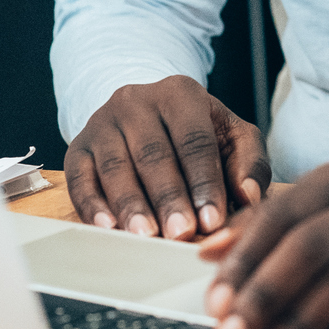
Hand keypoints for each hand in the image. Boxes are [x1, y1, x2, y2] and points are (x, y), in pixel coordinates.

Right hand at [64, 75, 269, 240]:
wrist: (146, 114)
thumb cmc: (197, 134)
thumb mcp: (232, 137)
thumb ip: (249, 163)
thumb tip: (250, 196)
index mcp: (180, 93)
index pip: (194, 140)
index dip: (204, 182)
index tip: (212, 220)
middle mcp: (136, 101)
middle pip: (153, 154)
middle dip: (168, 198)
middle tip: (180, 233)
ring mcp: (102, 123)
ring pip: (116, 166)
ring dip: (131, 205)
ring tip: (146, 235)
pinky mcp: (77, 146)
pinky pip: (80, 177)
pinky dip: (92, 204)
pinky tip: (108, 227)